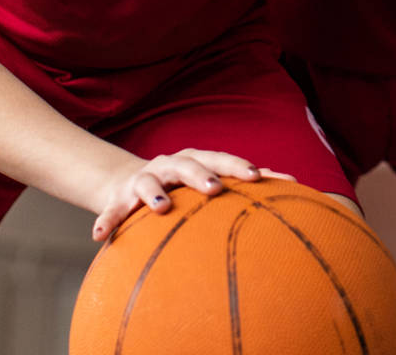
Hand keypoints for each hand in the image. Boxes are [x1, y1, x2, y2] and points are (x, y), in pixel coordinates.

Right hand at [90, 149, 292, 240]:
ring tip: (160, 208)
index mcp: (196, 160)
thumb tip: (295, 183)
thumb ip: (245, 184)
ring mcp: (143, 178)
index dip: (238, 166)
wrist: (129, 182)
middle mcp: (171, 164)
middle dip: (201, 175)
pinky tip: (100, 236)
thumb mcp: (209, 180)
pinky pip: (111, 210)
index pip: (221, 158)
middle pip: (188, 164)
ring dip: (154, 193)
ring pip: (148, 182)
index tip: (257, 176)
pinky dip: (107, 221)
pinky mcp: (118, 197)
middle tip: (215, 189)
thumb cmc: (184, 186)